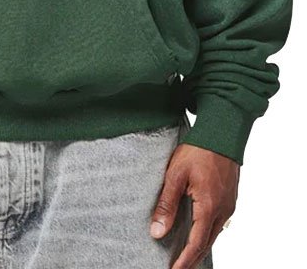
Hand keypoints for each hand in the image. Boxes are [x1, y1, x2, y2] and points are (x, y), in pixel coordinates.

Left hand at [150, 143, 238, 268]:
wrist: (222, 132)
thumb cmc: (198, 150)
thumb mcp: (175, 175)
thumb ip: (166, 204)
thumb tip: (157, 231)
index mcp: (209, 207)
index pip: (196, 244)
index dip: (184, 261)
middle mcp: (223, 210)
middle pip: (207, 243)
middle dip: (192, 258)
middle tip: (178, 268)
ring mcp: (229, 205)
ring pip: (214, 234)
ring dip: (200, 246)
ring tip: (185, 256)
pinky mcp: (230, 198)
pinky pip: (218, 223)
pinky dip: (207, 233)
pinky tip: (198, 232)